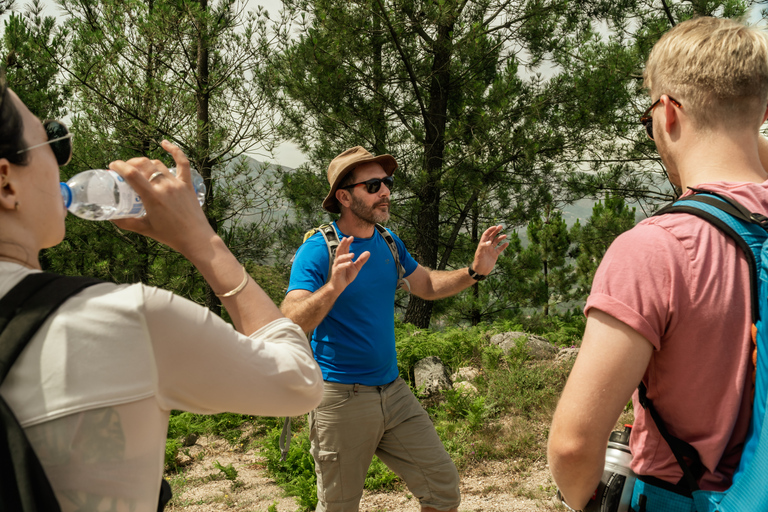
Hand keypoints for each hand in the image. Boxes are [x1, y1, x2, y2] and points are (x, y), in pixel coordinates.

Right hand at [109, 140, 214, 258]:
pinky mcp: (187, 184)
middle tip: (124, 170)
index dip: (119, 166)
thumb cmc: (170, 236)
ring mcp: (177, 184)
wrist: (196, 238)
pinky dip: (174, 151)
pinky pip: (182, 163)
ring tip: (139, 168)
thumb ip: (125, 222)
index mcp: (152, 197)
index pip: (131, 173)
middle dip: (130, 163)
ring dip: (146, 163)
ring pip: (158, 164)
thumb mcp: (144, 229)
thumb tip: (109, 217)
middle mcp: (165, 186)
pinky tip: (164, 143)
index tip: (112, 166)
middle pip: (143, 164)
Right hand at [328, 236, 369, 294]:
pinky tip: (349, 263)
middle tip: (347, 239)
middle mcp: (339, 261)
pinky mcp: (336, 273)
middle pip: (339, 250)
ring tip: (353, 254)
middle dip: (343, 244)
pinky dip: (344, 265)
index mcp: (343, 258)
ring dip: (346, 256)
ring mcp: (336, 266)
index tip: (351, 237)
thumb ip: (361, 260)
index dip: (347, 243)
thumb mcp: (356, 268)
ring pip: (339, 259)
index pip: (344, 249)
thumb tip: (368, 252)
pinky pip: (339, 268)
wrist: (339, 286)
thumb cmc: (346, 276)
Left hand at [471, 225, 508, 275]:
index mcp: (482, 244)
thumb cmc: (478, 262)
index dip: (490, 230)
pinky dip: (503, 246)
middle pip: (492, 236)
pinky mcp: (494, 255)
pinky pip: (499, 249)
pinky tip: (507, 243)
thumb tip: (489, 242)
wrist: (481, 271)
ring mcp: (491, 250)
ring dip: (500, 238)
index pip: (486, 235)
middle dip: (496, 231)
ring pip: (496, 242)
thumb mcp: (479, 254)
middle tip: (501, 226)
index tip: (495, 227)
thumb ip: (483, 247)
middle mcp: (487, 246)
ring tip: (505, 235)